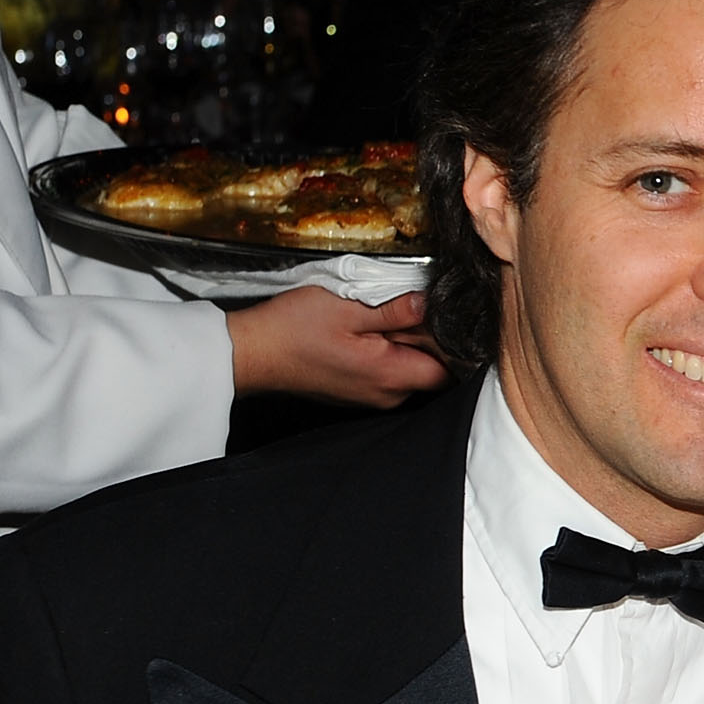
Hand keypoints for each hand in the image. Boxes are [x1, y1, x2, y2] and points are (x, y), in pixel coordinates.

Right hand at [226, 288, 449, 407]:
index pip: (447, 370)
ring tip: (374, 320)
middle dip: (424, 339)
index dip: (450, 342)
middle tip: (399, 311)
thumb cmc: (294, 330)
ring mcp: (370, 397)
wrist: (253, 353)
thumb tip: (429, 305)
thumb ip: (396, 310)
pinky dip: (381, 353)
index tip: (438, 317)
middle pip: (429, 369)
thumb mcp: (349, 308)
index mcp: (390, 375)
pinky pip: (384, 374)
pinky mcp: (355, 393)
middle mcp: (386, 395)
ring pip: (406, 370)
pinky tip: (359, 333)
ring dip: (400, 344)